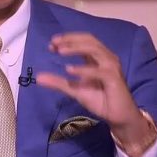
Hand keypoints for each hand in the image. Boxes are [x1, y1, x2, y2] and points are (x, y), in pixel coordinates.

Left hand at [36, 33, 155, 156]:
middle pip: (89, 40)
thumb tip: (38, 78)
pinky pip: (99, 71)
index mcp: (97, 58)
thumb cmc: (100, 100)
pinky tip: (69, 70)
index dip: (67, 39)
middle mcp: (106, 58)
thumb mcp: (75, 90)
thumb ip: (58, 83)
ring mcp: (111, 67)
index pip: (83, 41)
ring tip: (60, 51)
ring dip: (76, 48)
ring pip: (95, 50)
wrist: (118, 116)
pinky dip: (84, 69)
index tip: (51, 44)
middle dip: (71, 40)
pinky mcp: (114, 78)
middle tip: (54, 43)